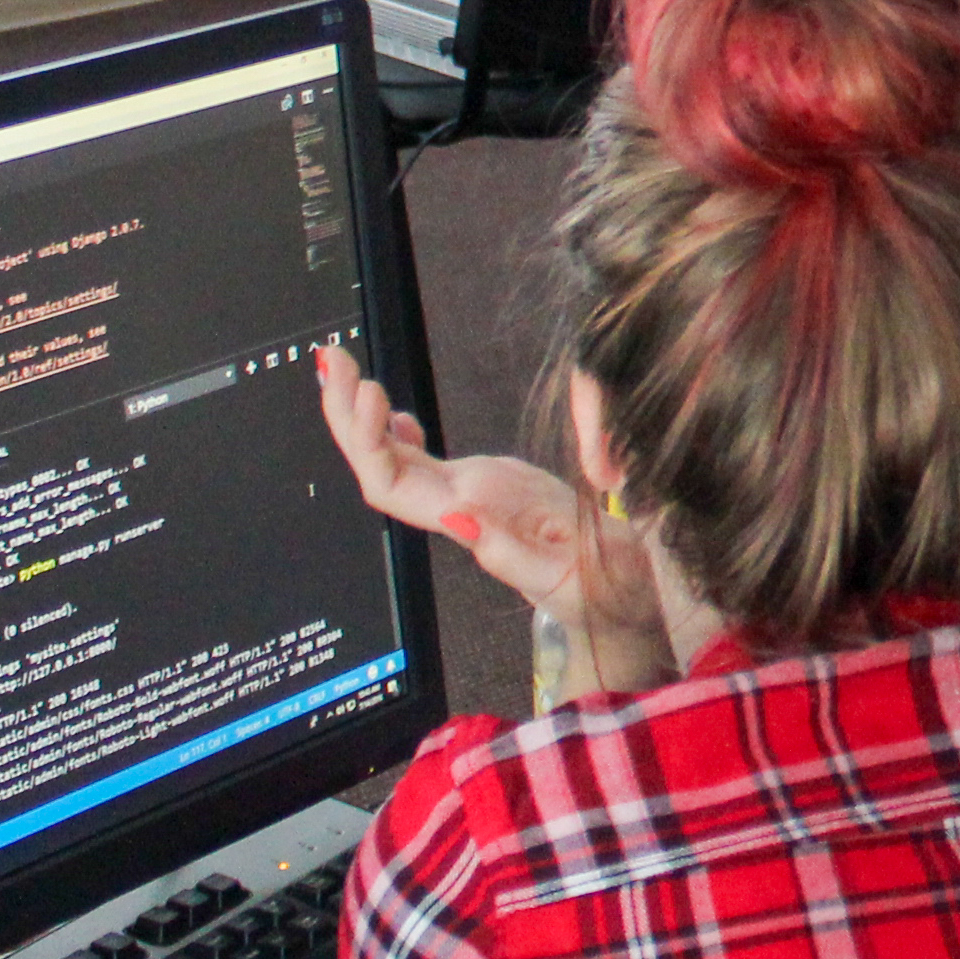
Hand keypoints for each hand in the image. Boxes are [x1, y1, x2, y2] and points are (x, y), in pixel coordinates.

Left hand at [314, 342, 659, 643]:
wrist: (625, 597)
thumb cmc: (608, 589)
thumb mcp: (573, 573)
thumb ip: (513, 551)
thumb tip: (458, 514)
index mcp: (472, 523)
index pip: (394, 488)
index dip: (371, 443)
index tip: (371, 396)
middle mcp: (457, 508)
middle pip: (379, 468)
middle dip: (348, 416)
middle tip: (334, 362)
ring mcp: (466, 496)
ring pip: (394, 460)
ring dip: (362, 416)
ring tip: (345, 368)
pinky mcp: (485, 486)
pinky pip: (424, 461)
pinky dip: (398, 431)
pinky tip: (392, 410)